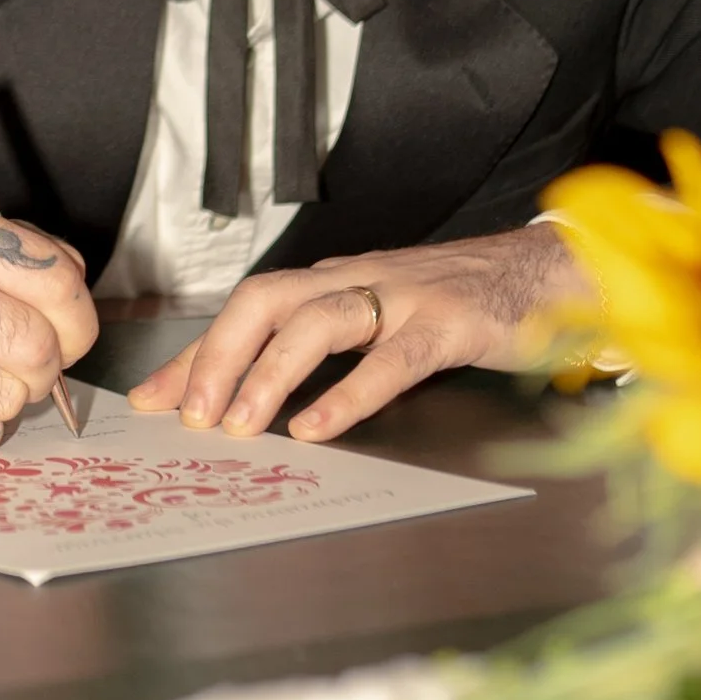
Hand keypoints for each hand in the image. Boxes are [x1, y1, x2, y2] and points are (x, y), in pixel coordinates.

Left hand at [126, 227, 590, 443]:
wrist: (549, 273)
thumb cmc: (456, 304)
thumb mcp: (378, 320)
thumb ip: (322, 351)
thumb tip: (253, 395)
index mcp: (332, 282)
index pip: (245, 310)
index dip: (195, 354)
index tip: (151, 400)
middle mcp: (355, 280)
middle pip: (263, 301)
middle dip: (215, 356)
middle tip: (188, 416)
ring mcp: (402, 297)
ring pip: (316, 322)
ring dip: (268, 374)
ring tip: (240, 425)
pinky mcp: (449, 323)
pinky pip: (389, 358)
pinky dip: (348, 393)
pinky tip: (317, 426)